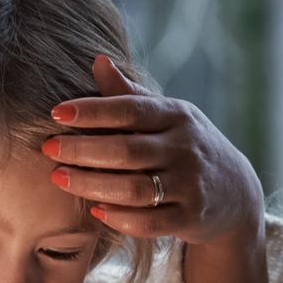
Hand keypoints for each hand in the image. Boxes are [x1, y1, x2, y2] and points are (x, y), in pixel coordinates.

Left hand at [44, 54, 266, 249]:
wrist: (234, 190)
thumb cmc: (185, 145)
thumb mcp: (167, 115)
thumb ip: (129, 94)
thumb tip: (96, 60)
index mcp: (176, 116)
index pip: (130, 109)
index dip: (93, 110)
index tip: (57, 112)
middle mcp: (184, 148)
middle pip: (126, 150)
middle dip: (83, 149)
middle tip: (48, 147)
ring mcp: (189, 185)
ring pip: (133, 188)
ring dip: (92, 184)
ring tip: (59, 177)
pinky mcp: (189, 218)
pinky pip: (148, 222)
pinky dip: (119, 217)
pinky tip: (93, 210)